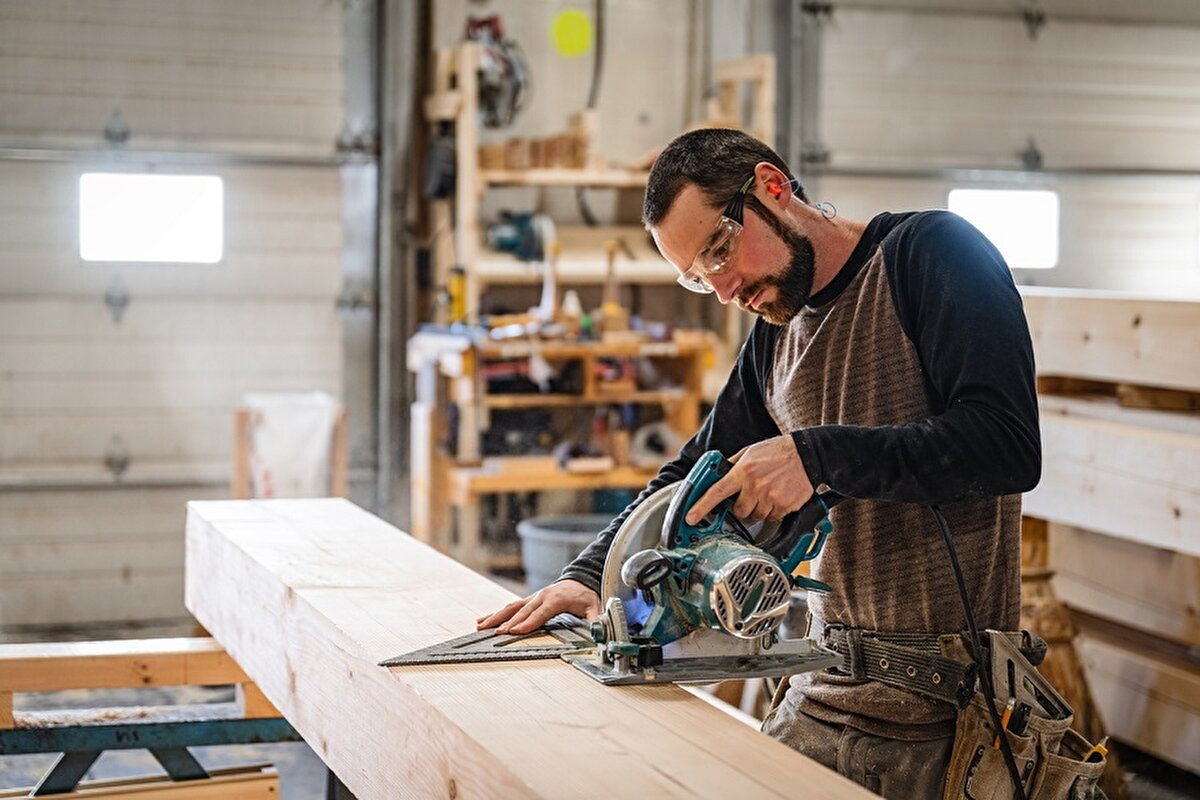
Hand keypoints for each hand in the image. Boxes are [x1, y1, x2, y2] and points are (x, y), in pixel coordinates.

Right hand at [476, 579, 601, 634]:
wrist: (580, 580)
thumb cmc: (585, 595)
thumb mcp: (594, 606)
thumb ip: (595, 619)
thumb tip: (598, 630)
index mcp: (556, 599)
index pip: (541, 612)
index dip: (528, 622)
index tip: (515, 631)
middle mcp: (542, 596)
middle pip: (522, 611)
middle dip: (508, 622)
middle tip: (496, 633)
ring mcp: (533, 597)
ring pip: (512, 607)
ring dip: (496, 617)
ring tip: (481, 626)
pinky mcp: (528, 600)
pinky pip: (510, 607)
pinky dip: (496, 613)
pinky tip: (483, 620)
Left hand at [684, 435, 813, 524]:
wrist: (807, 455)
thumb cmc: (778, 451)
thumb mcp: (750, 452)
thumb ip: (733, 464)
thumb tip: (718, 474)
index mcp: (742, 471)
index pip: (716, 492)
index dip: (701, 507)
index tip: (691, 517)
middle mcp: (754, 485)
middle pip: (738, 512)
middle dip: (742, 508)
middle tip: (751, 495)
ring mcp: (770, 497)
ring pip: (756, 516)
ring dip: (759, 509)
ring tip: (769, 492)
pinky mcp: (784, 506)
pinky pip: (773, 518)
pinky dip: (774, 511)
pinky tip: (779, 496)